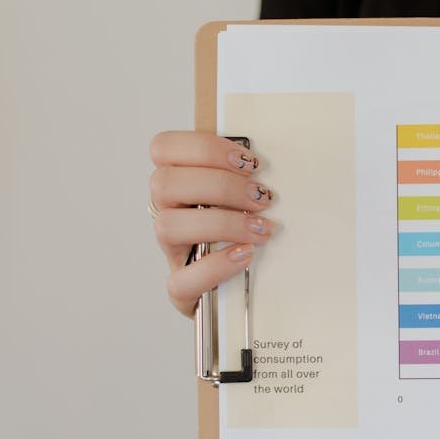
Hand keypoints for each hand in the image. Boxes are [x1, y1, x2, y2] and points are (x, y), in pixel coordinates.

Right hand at [149, 131, 277, 316]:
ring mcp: (172, 252)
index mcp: (180, 183)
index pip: (163, 148)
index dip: (203, 148)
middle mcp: (168, 213)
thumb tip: (276, 167)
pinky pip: (182, 280)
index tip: (248, 161)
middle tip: (262, 197)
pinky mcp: (181, 290)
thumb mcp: (250, 199)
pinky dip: (216, 266)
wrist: (248, 288)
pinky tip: (246, 256)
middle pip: (163, 183)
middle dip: (220, 185)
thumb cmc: (251, 231)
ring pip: (168, 226)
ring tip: (261, 229)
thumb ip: (250, 179)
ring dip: (222, 223)